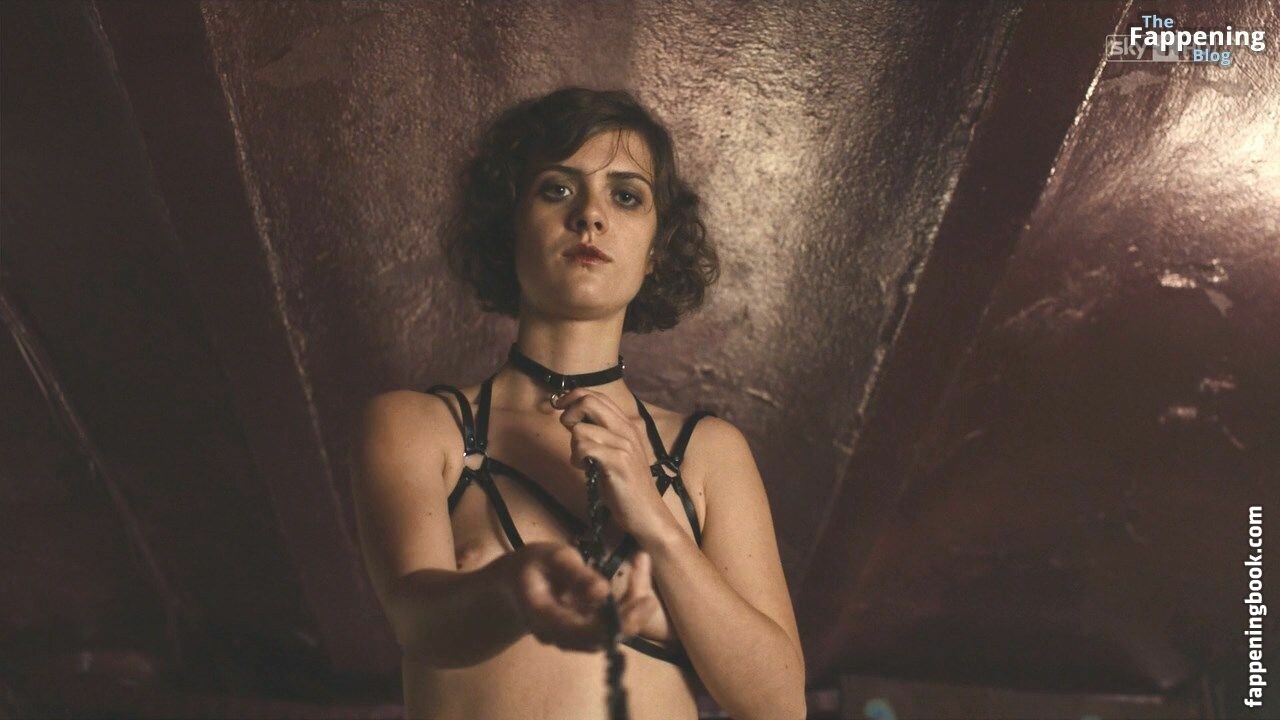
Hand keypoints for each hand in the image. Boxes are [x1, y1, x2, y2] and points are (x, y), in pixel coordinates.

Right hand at [512, 542, 658, 651]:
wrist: (516, 582)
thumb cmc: (532, 565)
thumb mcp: (550, 558)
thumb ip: (574, 575)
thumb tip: (603, 591)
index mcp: (546, 620)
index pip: (586, 632)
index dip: (620, 622)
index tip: (645, 600)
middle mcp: (562, 637)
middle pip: (605, 637)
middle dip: (634, 613)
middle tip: (649, 584)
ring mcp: (575, 638)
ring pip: (613, 631)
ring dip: (634, 602)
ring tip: (641, 563)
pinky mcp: (586, 632)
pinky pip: (612, 623)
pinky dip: (629, 600)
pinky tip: (637, 570)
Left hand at [552, 387, 674, 541]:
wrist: (646, 513)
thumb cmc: (626, 485)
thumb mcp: (615, 452)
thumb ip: (600, 433)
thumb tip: (572, 418)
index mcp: (626, 424)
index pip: (596, 395)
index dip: (573, 397)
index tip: (560, 408)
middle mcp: (627, 430)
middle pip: (588, 401)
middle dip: (569, 414)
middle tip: (568, 431)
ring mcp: (623, 445)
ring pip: (581, 429)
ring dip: (573, 445)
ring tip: (582, 459)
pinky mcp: (617, 462)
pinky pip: (584, 447)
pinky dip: (577, 458)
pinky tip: (584, 467)